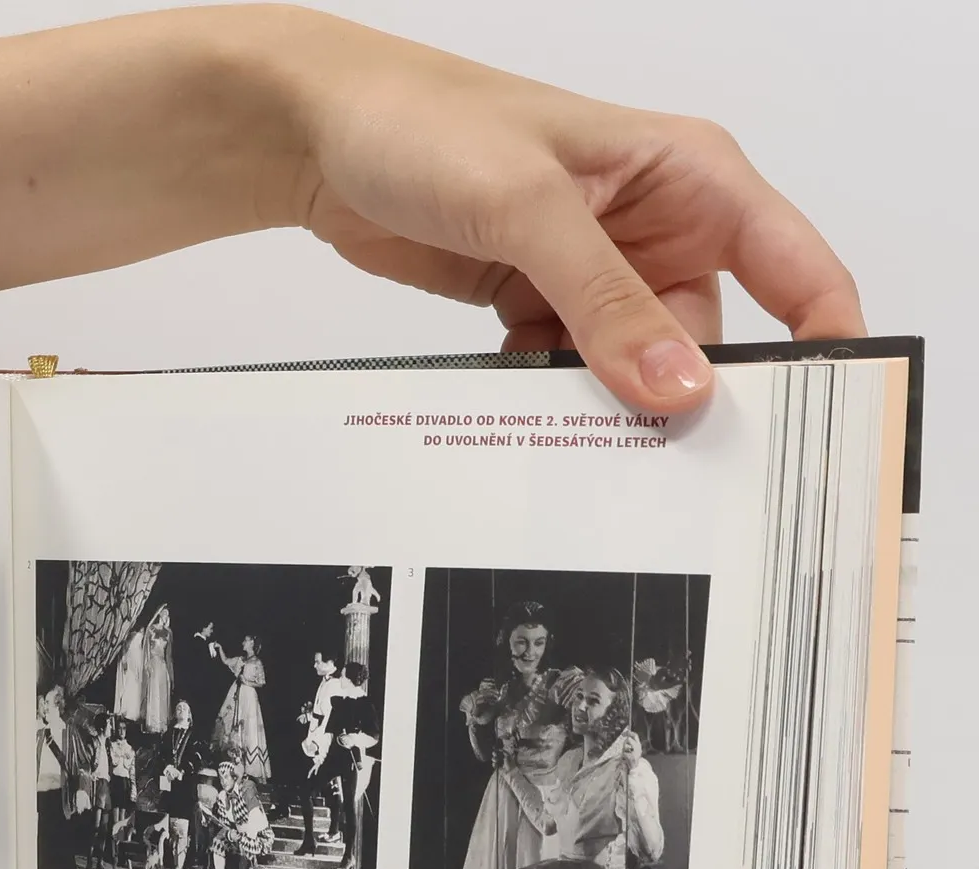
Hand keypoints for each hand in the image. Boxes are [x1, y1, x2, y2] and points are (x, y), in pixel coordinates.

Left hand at [254, 9, 863, 410]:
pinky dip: (548, 400)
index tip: (817, 420)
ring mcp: (592, 272)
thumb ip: (604, 301)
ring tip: (583, 448)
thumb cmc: (427, 124)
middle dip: (685, 401)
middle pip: (706, 342)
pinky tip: (523, 415)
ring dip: (606, 409)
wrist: (322, 139)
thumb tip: (677, 385)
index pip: (794, 267)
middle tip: (667, 468)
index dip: (821, 344)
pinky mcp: (534, 304)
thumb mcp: (529, 207)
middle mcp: (654, 227)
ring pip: (630, 370)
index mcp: (689, 177)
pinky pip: (563, 374)